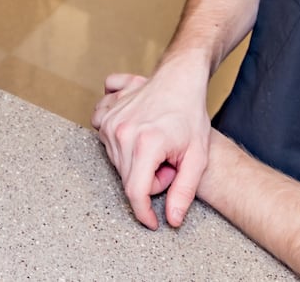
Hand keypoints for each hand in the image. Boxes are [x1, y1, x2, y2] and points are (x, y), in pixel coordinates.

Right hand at [91, 52, 213, 229]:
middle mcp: (121, 132)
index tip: (153, 223)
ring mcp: (110, 119)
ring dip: (136, 161)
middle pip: (127, 178)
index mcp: (145, 144)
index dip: (144, 214)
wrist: (180, 77)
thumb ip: (184, 191)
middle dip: (149, 180)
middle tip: (169, 163)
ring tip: (157, 147)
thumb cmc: (190, 113)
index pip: (136, 193)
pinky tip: (135, 132)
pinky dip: (117, 139)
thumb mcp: (197, 157)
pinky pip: (102, 135)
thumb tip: (172, 219)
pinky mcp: (105, 111)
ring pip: (116, 161)